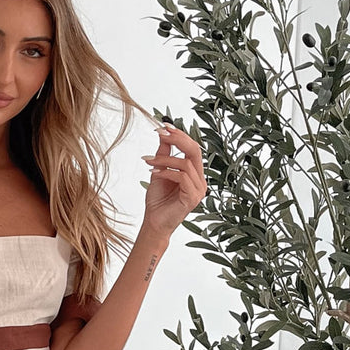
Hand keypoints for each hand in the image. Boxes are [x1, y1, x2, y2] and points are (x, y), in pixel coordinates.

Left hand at [141, 123, 206, 244]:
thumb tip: (164, 132)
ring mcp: (199, 189)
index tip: (163, 126)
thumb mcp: (159, 171)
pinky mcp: (193, 198)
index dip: (180, 135)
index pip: (192, 148)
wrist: (154, 223)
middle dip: (178, 139)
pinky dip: (166, 172)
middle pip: (195, 151)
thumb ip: (164, 153)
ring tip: (148, 162)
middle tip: (162, 132)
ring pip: (186, 164)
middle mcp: (200, 180)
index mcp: (195, 173)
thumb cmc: (158, 200)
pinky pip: (182, 177)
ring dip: (165, 160)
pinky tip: (153, 174)